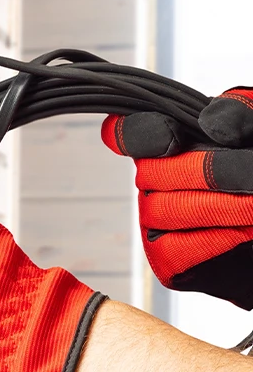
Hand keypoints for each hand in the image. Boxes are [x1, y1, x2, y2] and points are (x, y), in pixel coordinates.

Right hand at [102, 87, 252, 308]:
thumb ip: (240, 112)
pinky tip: (243, 233)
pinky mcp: (167, 260)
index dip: (134, 134)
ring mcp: (156, 222)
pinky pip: (173, 247)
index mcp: (174, 144)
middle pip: (151, 172)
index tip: (169, 138)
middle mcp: (156, 181)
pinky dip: (215, 239)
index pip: (130, 133)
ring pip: (164, 209)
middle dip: (210, 172)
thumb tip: (214, 120)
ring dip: (223, 206)